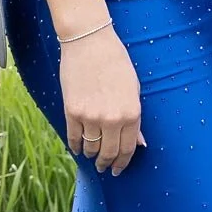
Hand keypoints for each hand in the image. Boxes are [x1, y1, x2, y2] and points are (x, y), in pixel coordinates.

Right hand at [60, 26, 144, 175]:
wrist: (89, 42)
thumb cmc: (115, 62)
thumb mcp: (133, 89)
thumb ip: (135, 119)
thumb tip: (139, 143)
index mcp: (132, 113)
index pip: (128, 148)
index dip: (123, 162)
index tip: (118, 169)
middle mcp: (112, 119)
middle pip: (109, 153)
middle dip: (106, 164)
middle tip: (104, 168)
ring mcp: (91, 116)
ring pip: (90, 148)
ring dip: (91, 155)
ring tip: (91, 157)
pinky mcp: (72, 111)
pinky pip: (74, 137)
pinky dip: (75, 146)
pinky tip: (77, 149)